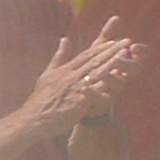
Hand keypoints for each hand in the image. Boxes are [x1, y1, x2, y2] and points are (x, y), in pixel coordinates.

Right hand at [28, 36, 147, 136]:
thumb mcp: (47, 74)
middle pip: (94, 60)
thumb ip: (59, 56)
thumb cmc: (40, 99)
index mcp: (65, 70)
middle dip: (112, 50)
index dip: (102, 47)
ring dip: (112, 62)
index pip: (86, 55)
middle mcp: (70, 76)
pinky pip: (94, 91)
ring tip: (126, 54)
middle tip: (127, 41)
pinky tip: (117, 79)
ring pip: (96, 73)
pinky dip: (105, 84)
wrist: (31, 120)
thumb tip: (65, 39)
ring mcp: (74, 89)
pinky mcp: (77, 103)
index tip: (116, 40)